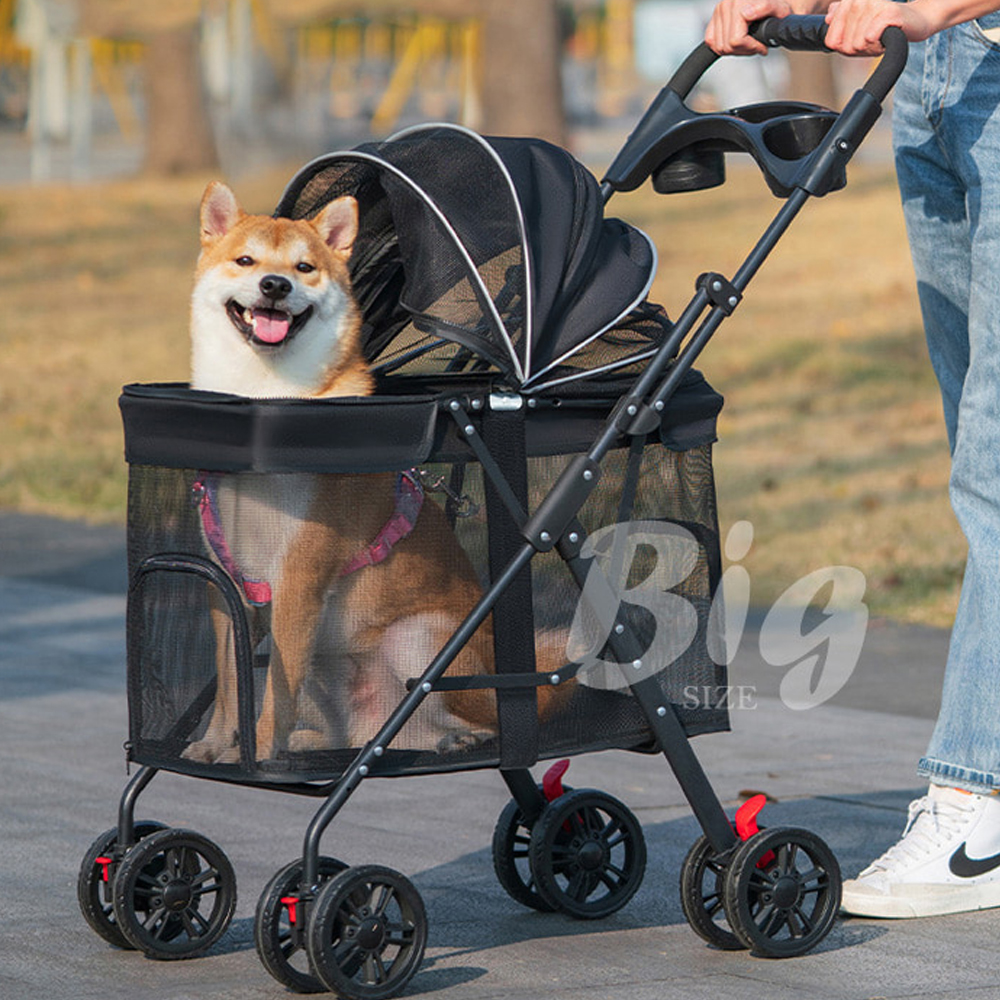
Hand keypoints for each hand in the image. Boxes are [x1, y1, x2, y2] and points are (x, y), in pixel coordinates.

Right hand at [705, 0, 794, 54]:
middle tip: (756, 45)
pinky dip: (723, 46)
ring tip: (749, 42)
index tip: (762, 46)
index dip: (751, 48)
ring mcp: (718, 11)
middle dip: (744, 50)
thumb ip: (766, 7)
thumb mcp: (780, 8)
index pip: (735, 41)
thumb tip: (747, 14)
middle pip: (726, 46)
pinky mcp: (714, 17)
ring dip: (735, 49)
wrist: (775, 0)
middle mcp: (726, 5)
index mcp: (739, 2)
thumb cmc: (779, 5)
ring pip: (719, 47)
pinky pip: (711, 41)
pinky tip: (738, 41)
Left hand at [824, 0, 939, 54]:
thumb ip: (841, 20)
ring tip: (881, 36)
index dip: (845, 48)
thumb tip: (828, 16)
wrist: (914, 21)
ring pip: (859, 44)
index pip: (831, 40)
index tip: (859, 39)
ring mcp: (873, 4)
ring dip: (872, 47)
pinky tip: (886, 35)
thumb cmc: (883, 26)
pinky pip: (870, 37)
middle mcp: (858, 0)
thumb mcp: (858, 27)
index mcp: (849, 4)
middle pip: (847, 45)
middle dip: (860, 48)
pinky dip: (879, 43)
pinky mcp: (889, 11)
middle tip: (873, 38)